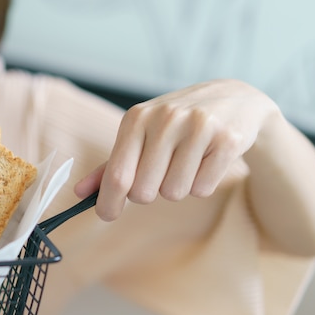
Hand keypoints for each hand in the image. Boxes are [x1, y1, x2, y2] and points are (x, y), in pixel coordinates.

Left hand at [75, 79, 278, 220]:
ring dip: (179, 187)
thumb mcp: (141, 134)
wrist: (234, 100)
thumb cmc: (177, 123)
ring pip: (174, 193)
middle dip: (151, 191)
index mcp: (137, 118)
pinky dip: (203, 184)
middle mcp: (165, 119)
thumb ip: (111, 165)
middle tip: (163, 171)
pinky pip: (203, 189)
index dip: (109, 202)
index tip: (108, 214)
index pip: (117, 176)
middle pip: (144, 192)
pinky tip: (207, 160)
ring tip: (188, 161)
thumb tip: (80, 193)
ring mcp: (197, 127)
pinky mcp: (227, 140)